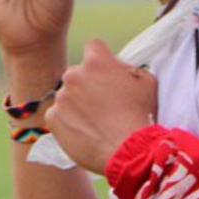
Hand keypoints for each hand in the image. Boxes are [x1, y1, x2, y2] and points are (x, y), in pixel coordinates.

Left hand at [46, 40, 157, 173]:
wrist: (128, 151)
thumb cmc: (141, 115)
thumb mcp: (146, 81)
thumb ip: (127, 68)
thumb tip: (116, 67)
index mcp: (96, 61)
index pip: (93, 47)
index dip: (102, 59)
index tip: (107, 72)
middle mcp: (73, 75)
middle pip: (78, 73)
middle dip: (88, 83)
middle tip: (104, 102)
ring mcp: (61, 97)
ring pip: (67, 94)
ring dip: (77, 103)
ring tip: (96, 120)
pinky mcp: (52, 117)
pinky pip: (58, 113)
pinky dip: (68, 120)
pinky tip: (86, 129)